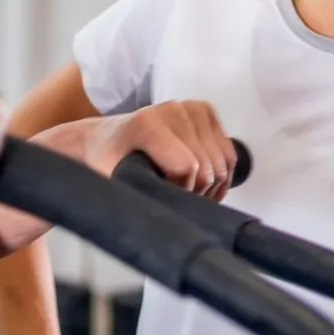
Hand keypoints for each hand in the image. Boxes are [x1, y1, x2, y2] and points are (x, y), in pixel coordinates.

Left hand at [90, 101, 236, 199]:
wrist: (105, 138)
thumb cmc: (107, 163)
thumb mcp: (111, 184)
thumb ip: (136, 200)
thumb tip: (165, 227)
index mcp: (146, 125)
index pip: (187, 168)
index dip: (182, 193)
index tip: (164, 198)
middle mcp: (171, 110)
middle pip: (208, 167)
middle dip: (197, 193)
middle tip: (177, 199)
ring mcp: (190, 107)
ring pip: (223, 162)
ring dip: (212, 186)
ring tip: (189, 193)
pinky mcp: (204, 111)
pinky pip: (228, 152)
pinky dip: (221, 173)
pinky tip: (203, 184)